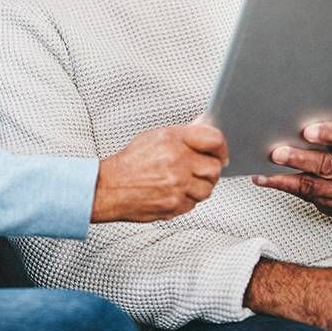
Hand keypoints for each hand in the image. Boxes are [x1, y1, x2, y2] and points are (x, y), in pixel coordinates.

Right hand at [91, 124, 227, 222]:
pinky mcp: (175, 205)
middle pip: (215, 168)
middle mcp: (177, 162)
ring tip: (184, 182)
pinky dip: (187, 199)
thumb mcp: (156, 137)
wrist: (110, 187)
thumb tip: (205, 125)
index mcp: (173, 140)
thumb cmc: (130, 162)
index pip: (214, 140)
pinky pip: (194, 203)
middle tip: (200, 169)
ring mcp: (177, 185)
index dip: (221, 148)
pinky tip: (174, 192)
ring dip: (200, 186)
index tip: (220, 153)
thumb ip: (184, 134)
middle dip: (210, 170)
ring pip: (208, 189)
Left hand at [253, 122, 331, 217]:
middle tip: (277, 153)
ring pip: (312, 185)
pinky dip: (281, 185)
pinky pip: (303, 195)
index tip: (306, 131)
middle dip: (300, 159)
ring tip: (264, 168)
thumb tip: (294, 120)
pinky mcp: (330, 205)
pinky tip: (264, 178)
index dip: (328, 134)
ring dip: (284, 177)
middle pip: (328, 165)